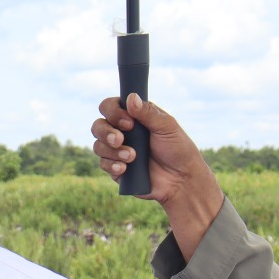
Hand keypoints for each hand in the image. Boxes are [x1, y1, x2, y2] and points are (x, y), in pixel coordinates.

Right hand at [91, 95, 218, 204]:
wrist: (181, 180)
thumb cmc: (178, 150)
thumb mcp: (167, 127)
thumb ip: (148, 113)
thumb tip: (131, 97)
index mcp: (134, 118)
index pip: (110, 107)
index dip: (113, 112)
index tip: (129, 123)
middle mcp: (123, 132)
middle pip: (98, 125)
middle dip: (106, 132)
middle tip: (120, 139)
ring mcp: (117, 151)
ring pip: (98, 145)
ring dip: (112, 151)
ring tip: (132, 157)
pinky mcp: (116, 169)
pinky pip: (103, 164)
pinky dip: (113, 165)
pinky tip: (125, 168)